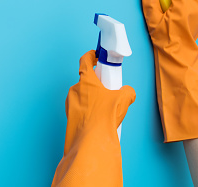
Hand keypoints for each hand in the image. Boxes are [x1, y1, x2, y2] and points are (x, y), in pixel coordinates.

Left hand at [52, 50, 134, 186]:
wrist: (91, 142)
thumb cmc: (104, 117)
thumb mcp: (123, 99)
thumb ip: (127, 91)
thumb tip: (128, 92)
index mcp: (85, 81)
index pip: (84, 61)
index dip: (90, 56)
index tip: (95, 55)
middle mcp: (74, 90)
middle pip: (85, 80)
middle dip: (96, 83)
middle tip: (108, 89)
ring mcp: (70, 104)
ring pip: (82, 96)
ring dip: (92, 98)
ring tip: (105, 108)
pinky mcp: (70, 117)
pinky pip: (80, 108)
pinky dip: (89, 110)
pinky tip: (99, 119)